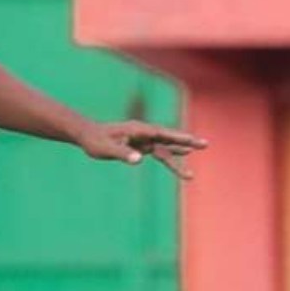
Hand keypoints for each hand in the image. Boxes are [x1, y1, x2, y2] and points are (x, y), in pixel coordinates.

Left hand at [77, 120, 207, 179]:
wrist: (86, 135)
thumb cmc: (94, 141)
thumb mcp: (106, 149)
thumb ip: (122, 153)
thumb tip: (139, 159)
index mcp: (137, 130)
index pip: (161, 134)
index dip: (177, 137)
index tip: (191, 141)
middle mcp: (142, 132)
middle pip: (168, 137)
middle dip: (186, 140)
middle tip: (205, 144)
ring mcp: (143, 138)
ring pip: (165, 145)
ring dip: (181, 148)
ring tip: (201, 148)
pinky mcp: (140, 145)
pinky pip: (159, 150)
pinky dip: (171, 153)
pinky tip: (183, 154)